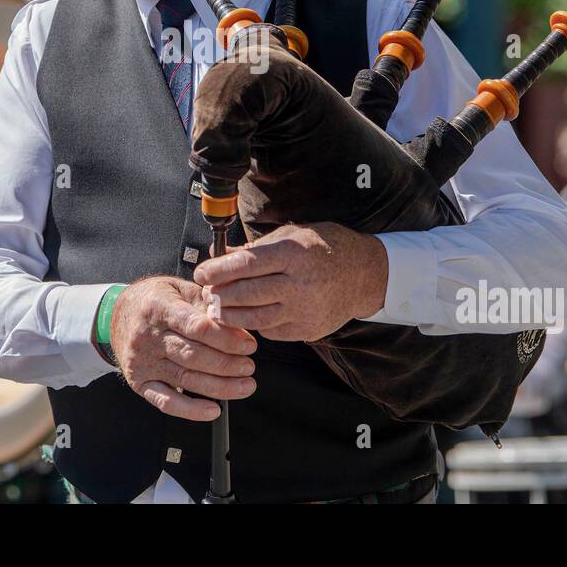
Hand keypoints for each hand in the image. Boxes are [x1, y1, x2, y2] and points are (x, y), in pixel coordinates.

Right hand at [110, 275, 257, 421]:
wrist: (115, 314)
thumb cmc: (152, 300)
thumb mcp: (177, 288)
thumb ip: (205, 301)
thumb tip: (235, 319)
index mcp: (158, 308)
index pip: (197, 327)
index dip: (226, 339)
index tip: (247, 344)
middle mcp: (148, 337)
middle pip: (194, 356)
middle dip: (228, 364)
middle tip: (249, 366)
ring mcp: (143, 363)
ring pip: (186, 379)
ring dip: (220, 387)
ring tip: (244, 385)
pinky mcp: (140, 383)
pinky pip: (166, 402)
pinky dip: (190, 410)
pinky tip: (213, 410)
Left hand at [192, 222, 387, 341]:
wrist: (364, 275)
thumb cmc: (325, 248)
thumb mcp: (292, 235)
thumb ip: (255, 248)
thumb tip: (220, 254)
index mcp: (294, 254)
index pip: (247, 264)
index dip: (219, 271)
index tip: (201, 274)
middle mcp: (299, 284)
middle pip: (247, 294)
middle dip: (219, 295)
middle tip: (206, 292)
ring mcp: (304, 310)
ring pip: (255, 318)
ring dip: (230, 315)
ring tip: (218, 308)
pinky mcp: (307, 330)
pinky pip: (270, 331)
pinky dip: (254, 324)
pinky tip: (245, 316)